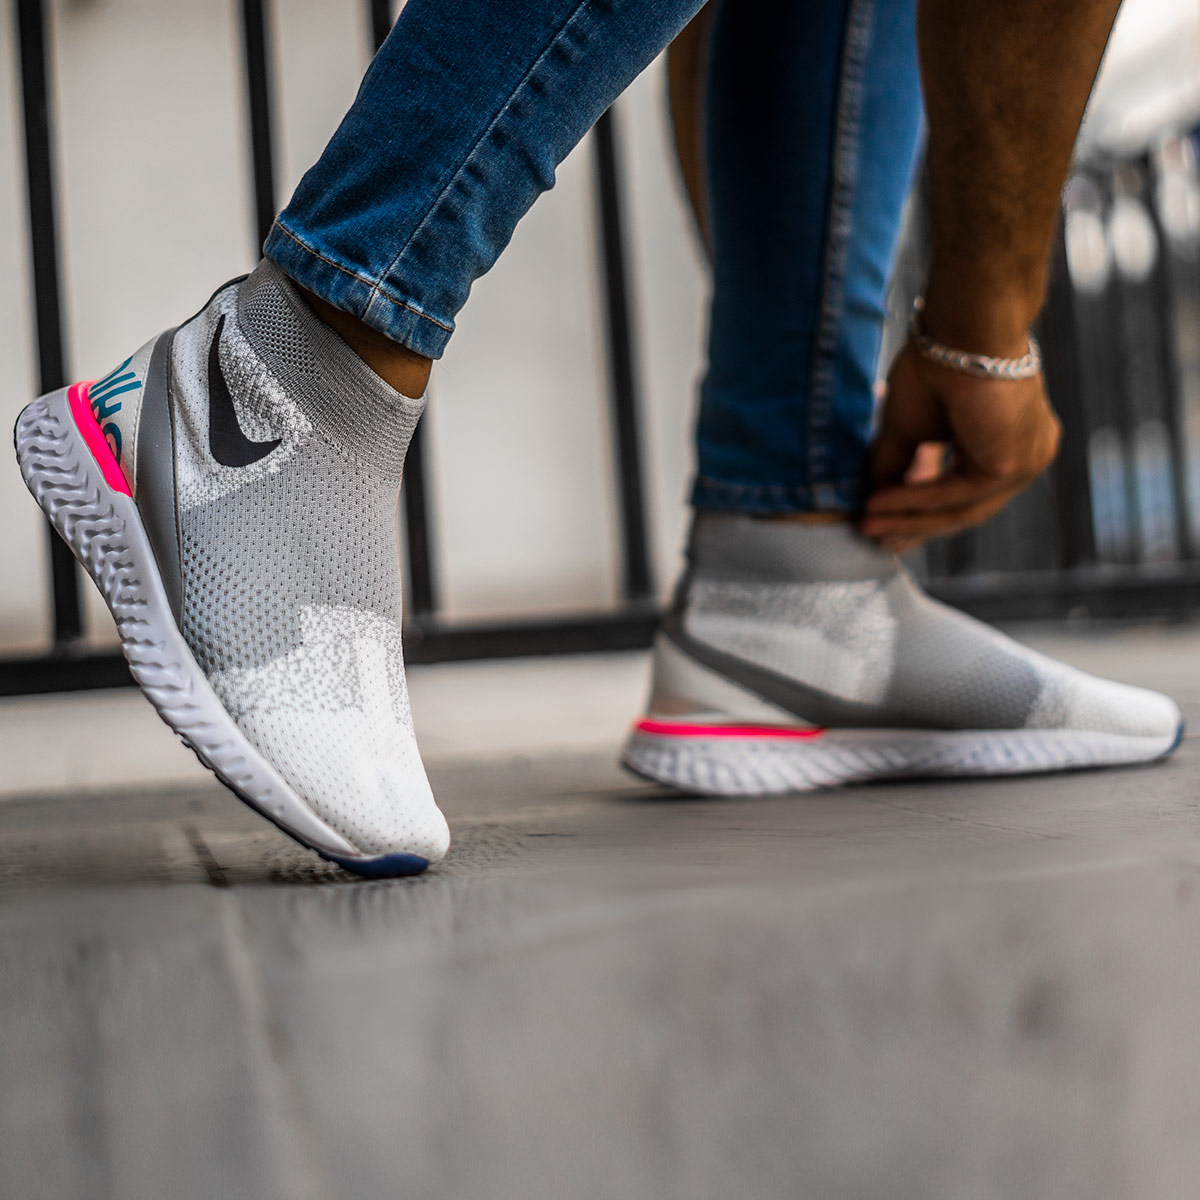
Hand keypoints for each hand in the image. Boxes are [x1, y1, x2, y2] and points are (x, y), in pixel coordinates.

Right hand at [859, 339, 1060, 554]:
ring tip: (868, 524)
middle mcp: (1026, 454)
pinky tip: (879, 502)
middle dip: (914, 526)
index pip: (966, 494)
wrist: (963, 332)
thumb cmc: (938, 364)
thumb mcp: (909, 428)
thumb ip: (897, 464)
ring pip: (960, 509)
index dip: (920, 513)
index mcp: (1011, 442)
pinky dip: (913, 501)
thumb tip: (873, 499)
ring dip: (909, 519)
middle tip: (872, 537)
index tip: (881, 525)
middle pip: (965, 509)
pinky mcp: (1012, 465)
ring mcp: (1026, 461)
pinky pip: (955, 495)